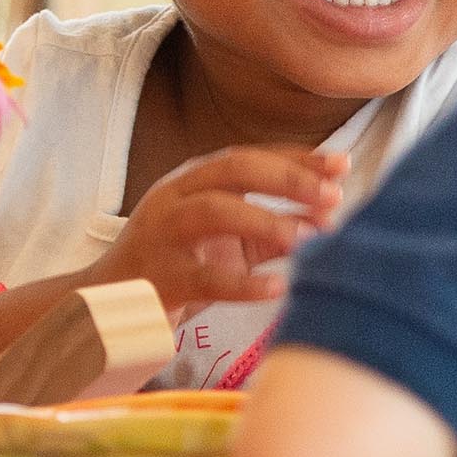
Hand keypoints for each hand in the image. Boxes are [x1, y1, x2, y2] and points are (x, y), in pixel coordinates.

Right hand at [98, 147, 346, 311]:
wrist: (114, 301)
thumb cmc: (183, 261)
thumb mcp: (233, 239)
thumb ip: (277, 224)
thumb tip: (331, 214)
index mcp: (197, 178)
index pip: (252, 156)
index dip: (298, 158)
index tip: (342, 165)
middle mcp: (178, 195)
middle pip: (233, 170)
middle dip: (286, 178)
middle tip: (332, 195)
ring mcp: (164, 233)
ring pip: (213, 211)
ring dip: (264, 221)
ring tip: (307, 239)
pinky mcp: (160, 276)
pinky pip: (204, 277)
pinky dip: (243, 283)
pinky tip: (277, 288)